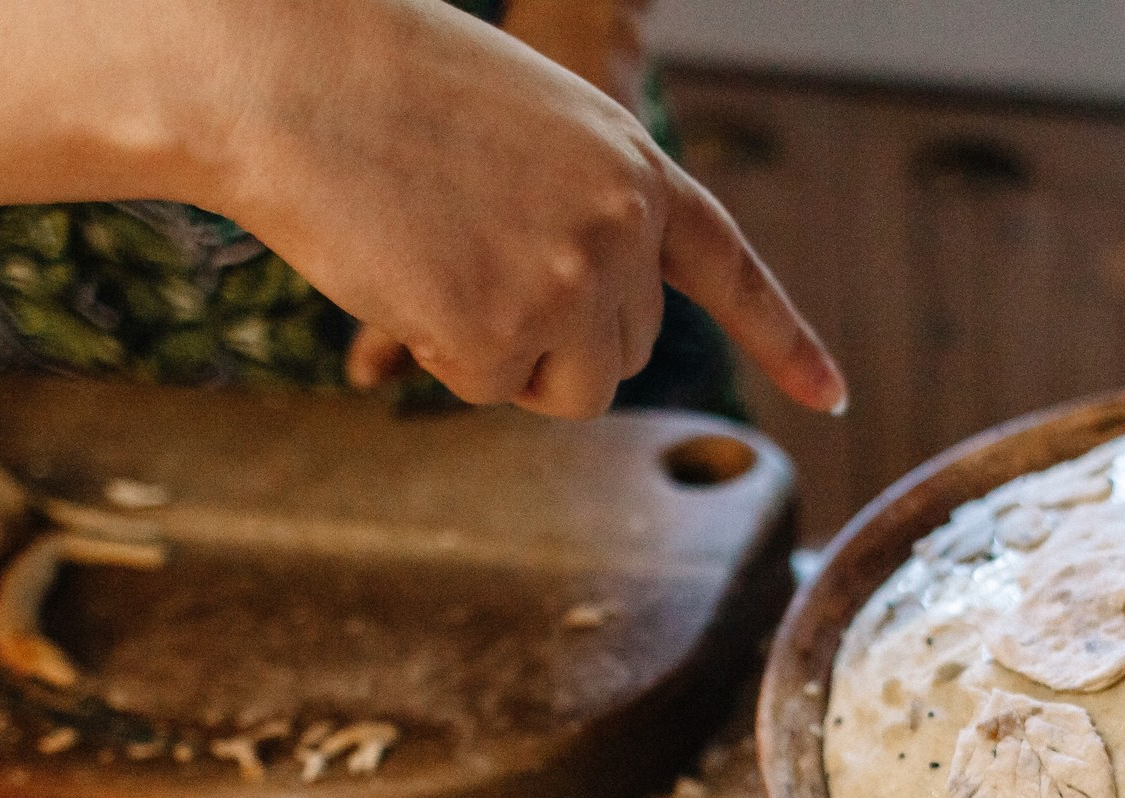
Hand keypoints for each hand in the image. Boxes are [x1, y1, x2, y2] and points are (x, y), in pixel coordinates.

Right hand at [221, 0, 842, 418]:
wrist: (291, 72)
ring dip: (504, 358)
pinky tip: (402, 272)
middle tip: (465, 257)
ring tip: (436, 261)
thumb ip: (582, 207)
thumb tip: (590, 309)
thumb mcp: (526, 127)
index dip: (784, 338)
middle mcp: (624, 230)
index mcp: (635, 167)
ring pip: (564, 388)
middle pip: (622, 349)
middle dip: (555, 336)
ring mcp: (571, 286)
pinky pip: (484, 386)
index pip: (728, 268)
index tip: (833, 398)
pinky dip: (436, 351)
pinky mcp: (505, 336)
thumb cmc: (382, 83)